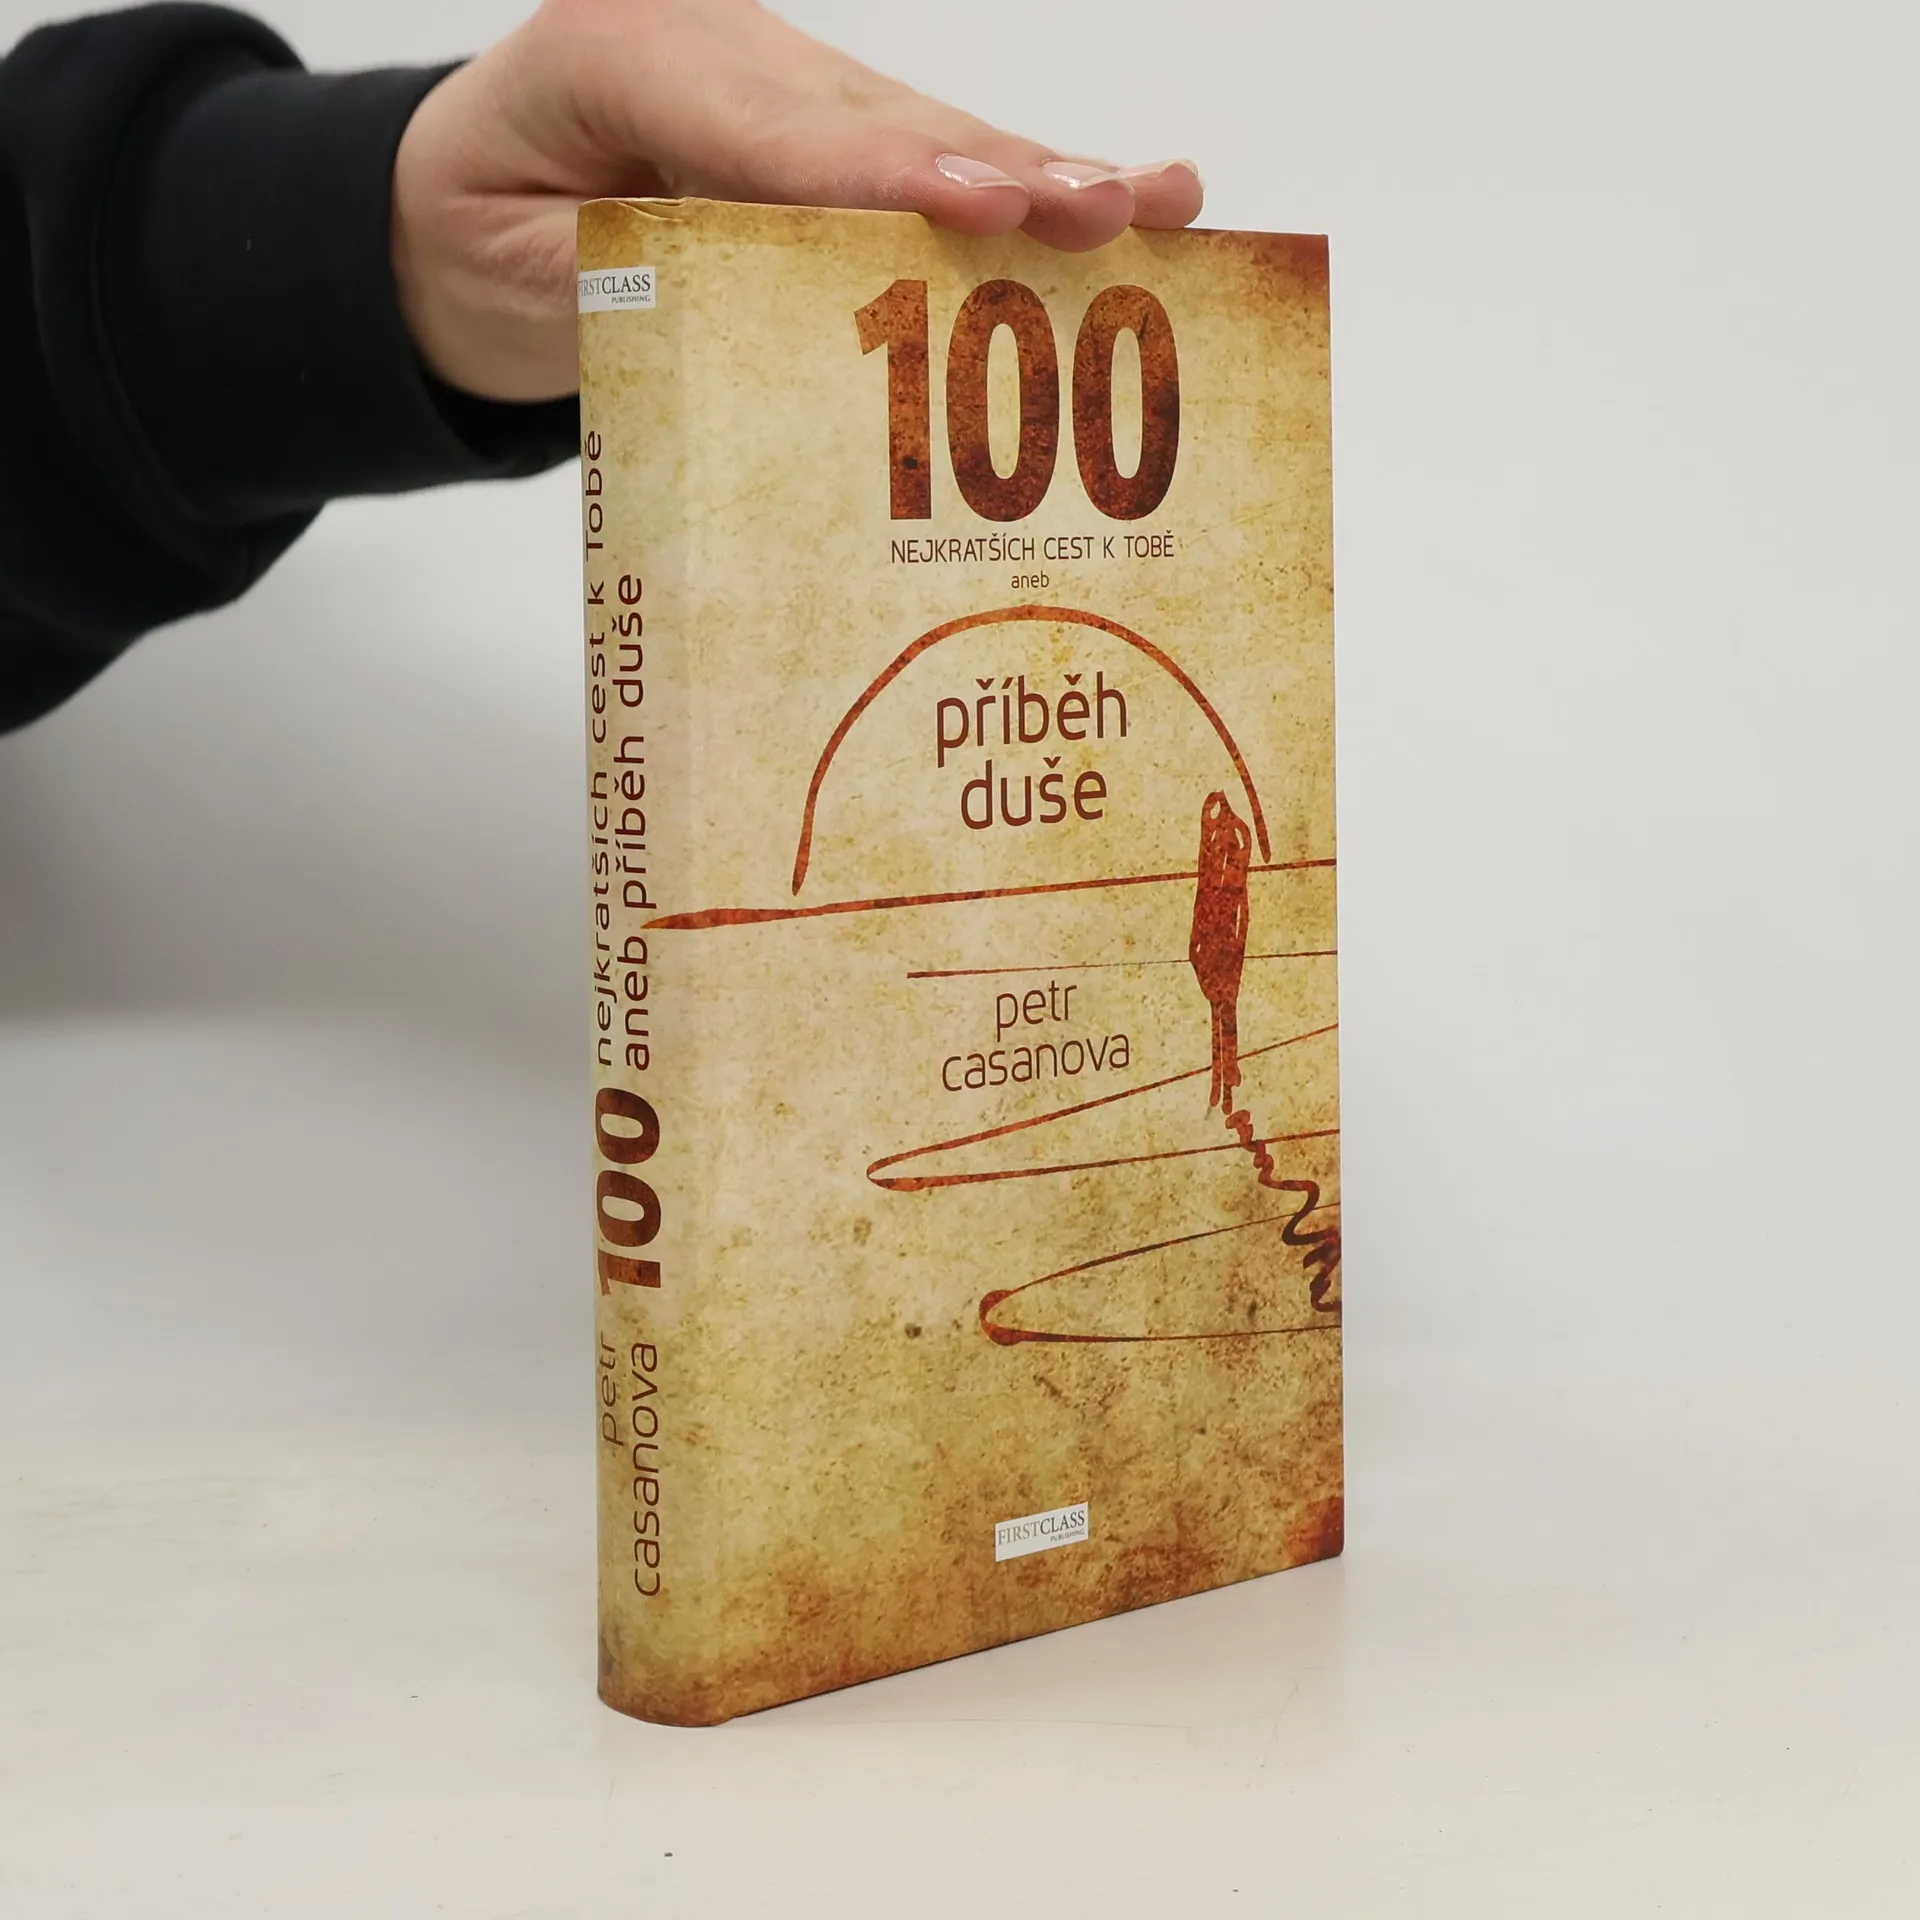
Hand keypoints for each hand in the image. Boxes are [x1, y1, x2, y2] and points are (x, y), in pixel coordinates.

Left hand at [391, 0, 1203, 400]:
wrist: (451, 205)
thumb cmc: (487, 245)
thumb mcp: (534, 282)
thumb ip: (656, 284)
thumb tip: (803, 322)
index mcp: (623, 55)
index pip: (768, 129)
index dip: (886, 173)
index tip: (984, 208)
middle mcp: (719, 46)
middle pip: (876, 118)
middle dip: (1000, 170)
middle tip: (1110, 211)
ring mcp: (777, 74)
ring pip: (920, 130)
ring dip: (1039, 176)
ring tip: (1154, 203)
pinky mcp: (817, 119)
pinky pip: (919, 155)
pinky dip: (1010, 187)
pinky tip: (1110, 201)